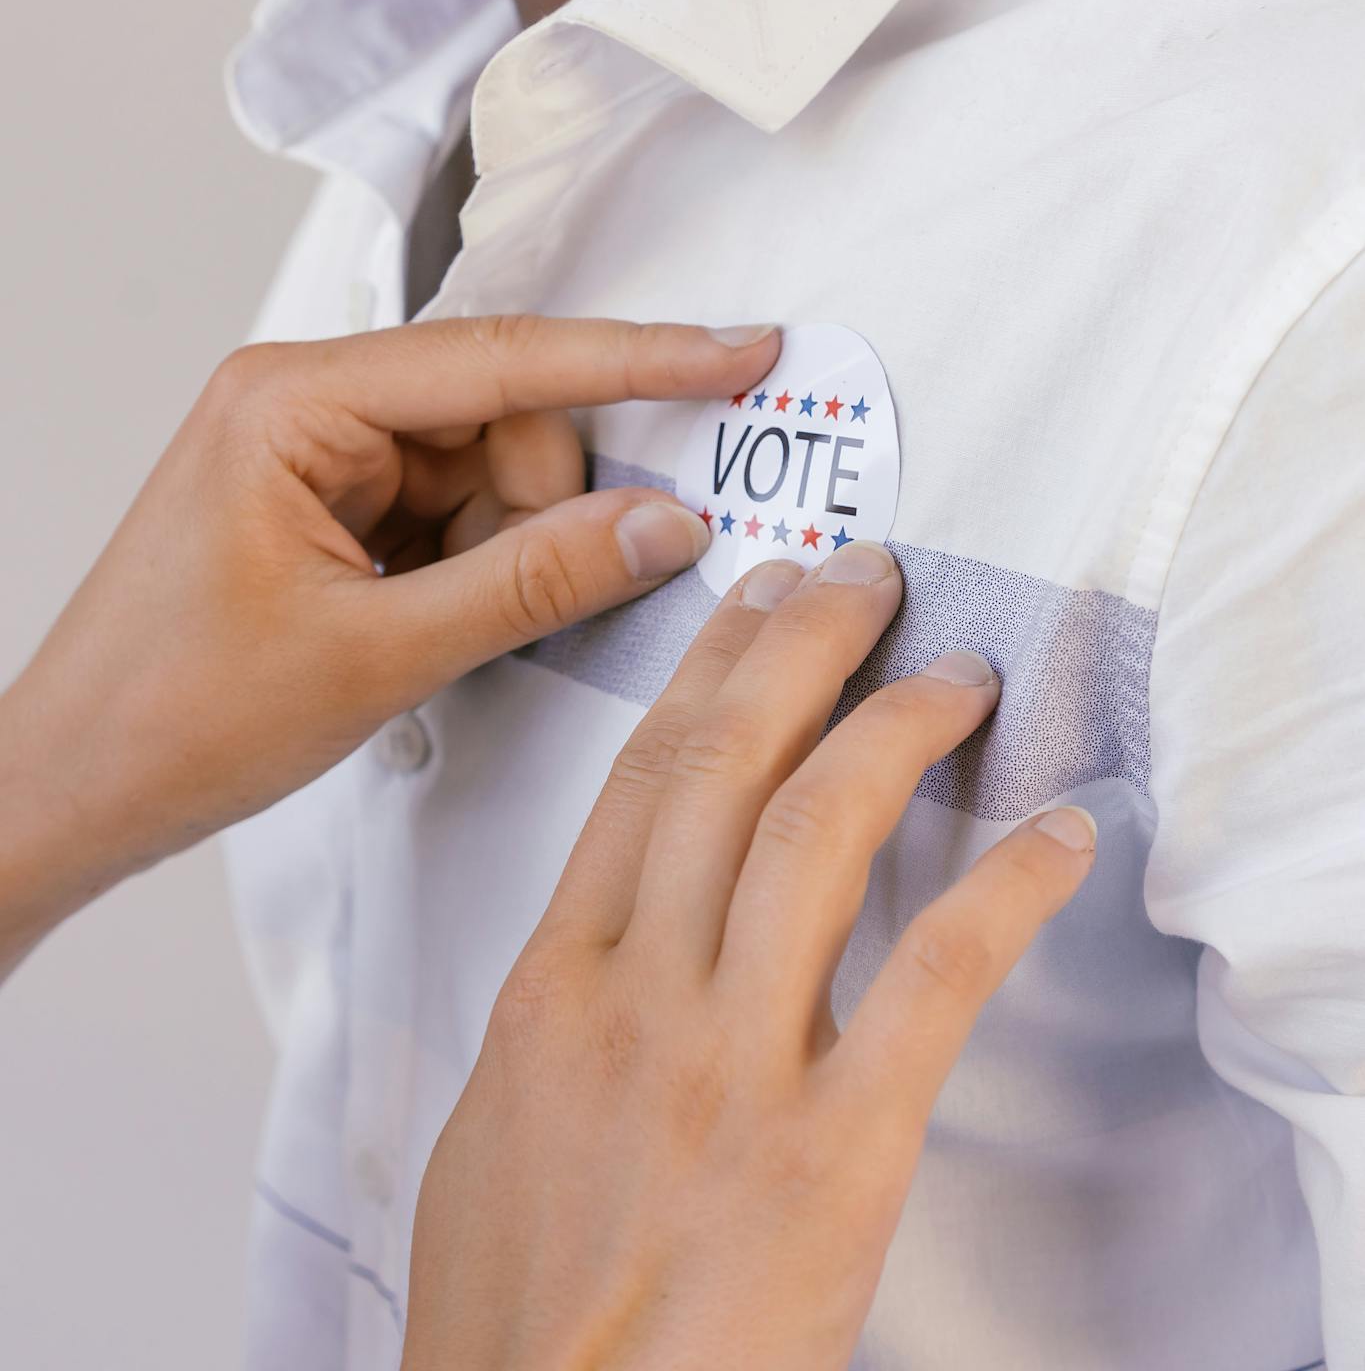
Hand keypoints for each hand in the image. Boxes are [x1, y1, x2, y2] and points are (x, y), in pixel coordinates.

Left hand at [0, 316, 778, 975]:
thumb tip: (656, 527)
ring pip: (489, 470)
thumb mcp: (375, 654)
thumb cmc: (163, 715)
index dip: (639, 358)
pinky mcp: (332, 509)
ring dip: (510, 547)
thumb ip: (532, 582)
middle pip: (504, 415)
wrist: (68, 791)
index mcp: (294, 400)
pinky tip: (440, 623)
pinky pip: (454, 512)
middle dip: (546, 503)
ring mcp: (320, 458)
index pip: (503, 358)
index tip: (736, 352)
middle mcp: (307, 406)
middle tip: (559, 586)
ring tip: (446, 628)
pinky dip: (480, 567)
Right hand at [402, 543, 1096, 1370]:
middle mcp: (640, 998)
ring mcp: (733, 1066)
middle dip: (801, 647)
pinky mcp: (832, 1149)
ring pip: (818, 834)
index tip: (753, 597)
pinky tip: (1050, 838)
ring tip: (954, 674)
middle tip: (859, 579)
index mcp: (554, 987)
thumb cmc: (513, 1316)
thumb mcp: (492, 1132)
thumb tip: (608, 942)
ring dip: (897, 730)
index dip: (709, 667)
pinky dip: (1003, 890)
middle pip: (726, 767)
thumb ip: (557, 1016)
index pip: (641, 776)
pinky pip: (934, 979)